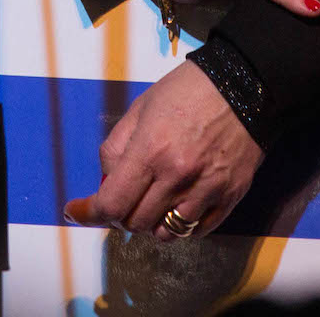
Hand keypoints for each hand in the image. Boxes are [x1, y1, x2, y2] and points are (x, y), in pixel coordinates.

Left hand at [62, 60, 261, 237]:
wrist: (245, 86)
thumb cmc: (188, 90)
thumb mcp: (141, 108)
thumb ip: (117, 146)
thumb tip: (107, 181)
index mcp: (151, 150)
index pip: (112, 203)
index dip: (88, 213)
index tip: (75, 212)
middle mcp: (178, 176)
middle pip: (136, 222)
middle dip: (121, 213)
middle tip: (123, 197)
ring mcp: (206, 190)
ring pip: (166, 233)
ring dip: (151, 223)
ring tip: (152, 202)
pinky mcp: (230, 197)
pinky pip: (197, 231)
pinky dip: (181, 225)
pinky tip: (178, 206)